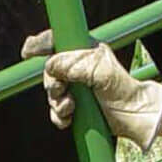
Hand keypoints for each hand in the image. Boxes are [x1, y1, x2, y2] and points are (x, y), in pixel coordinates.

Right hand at [21, 31, 161, 148]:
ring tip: (70, 107)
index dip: (39, 45)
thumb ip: (74, 65)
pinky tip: (69, 119)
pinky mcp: (75, 107)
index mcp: (84, 51)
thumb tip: (50, 66)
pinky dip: (59, 117)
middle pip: (49, 72)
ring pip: (51, 93)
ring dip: (57, 102)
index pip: (56, 42)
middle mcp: (77, 68)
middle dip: (52, 84)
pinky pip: (56, 112)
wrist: (132, 116)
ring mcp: (75, 87)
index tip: (28, 53)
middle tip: (62, 90)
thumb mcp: (100, 71)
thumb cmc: (121, 89)